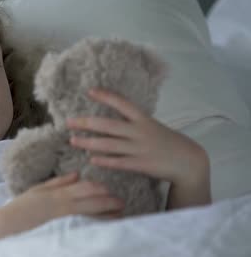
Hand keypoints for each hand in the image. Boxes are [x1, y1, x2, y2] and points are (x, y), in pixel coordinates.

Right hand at [0, 172, 124, 235]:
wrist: (8, 224)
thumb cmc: (22, 207)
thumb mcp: (39, 189)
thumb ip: (59, 182)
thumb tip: (76, 174)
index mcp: (59, 192)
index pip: (85, 186)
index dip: (100, 188)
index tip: (109, 190)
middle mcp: (65, 204)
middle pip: (94, 199)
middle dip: (110, 201)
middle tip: (121, 202)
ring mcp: (65, 219)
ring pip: (94, 214)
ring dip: (108, 213)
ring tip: (118, 214)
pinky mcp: (64, 231)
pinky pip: (86, 227)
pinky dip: (98, 226)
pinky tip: (107, 227)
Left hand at [65, 88, 209, 187]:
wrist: (187, 161)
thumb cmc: (165, 141)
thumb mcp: (151, 125)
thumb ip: (133, 121)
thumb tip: (112, 114)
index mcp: (143, 119)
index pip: (122, 103)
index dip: (105, 96)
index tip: (89, 91)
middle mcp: (139, 132)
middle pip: (108, 125)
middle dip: (86, 123)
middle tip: (68, 122)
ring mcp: (139, 148)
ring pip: (108, 144)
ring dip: (88, 143)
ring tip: (73, 141)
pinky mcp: (140, 164)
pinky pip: (118, 162)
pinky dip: (104, 160)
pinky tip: (91, 159)